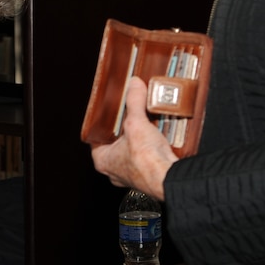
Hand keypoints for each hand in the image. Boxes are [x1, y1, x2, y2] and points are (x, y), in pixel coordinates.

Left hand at [90, 76, 177, 200]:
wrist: (168, 178)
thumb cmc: (146, 161)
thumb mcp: (136, 123)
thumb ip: (134, 102)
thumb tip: (133, 86)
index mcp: (103, 161)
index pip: (95, 140)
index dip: (102, 127)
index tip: (108, 118)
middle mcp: (114, 172)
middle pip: (115, 146)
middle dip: (123, 133)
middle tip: (129, 120)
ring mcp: (131, 176)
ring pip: (131, 154)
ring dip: (138, 142)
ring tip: (144, 128)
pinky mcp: (148, 177)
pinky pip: (146, 160)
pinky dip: (151, 151)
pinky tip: (158, 141)